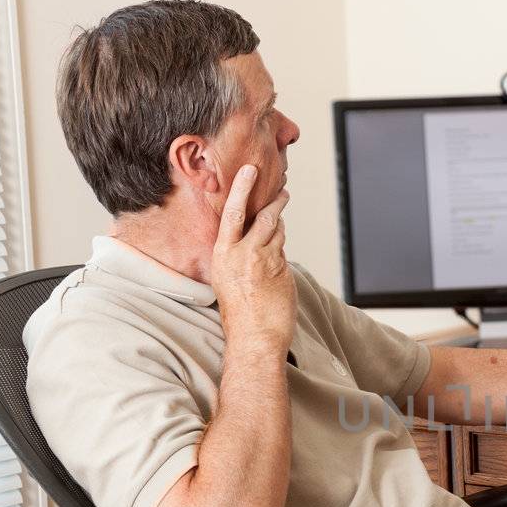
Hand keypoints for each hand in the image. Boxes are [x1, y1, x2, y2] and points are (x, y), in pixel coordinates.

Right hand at [210, 164, 293, 348]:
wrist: (254, 336)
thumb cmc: (237, 310)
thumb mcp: (225, 276)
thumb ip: (235, 253)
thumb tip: (252, 235)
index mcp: (223, 253)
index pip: (232, 213)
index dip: (241, 188)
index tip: (251, 170)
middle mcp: (243, 254)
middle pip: (263, 216)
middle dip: (275, 201)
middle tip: (282, 190)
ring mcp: (265, 261)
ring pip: (277, 231)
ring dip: (280, 222)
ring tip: (280, 217)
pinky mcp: (283, 270)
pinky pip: (283, 249)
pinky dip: (281, 245)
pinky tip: (278, 250)